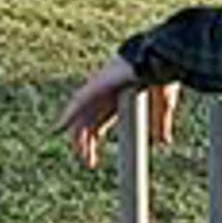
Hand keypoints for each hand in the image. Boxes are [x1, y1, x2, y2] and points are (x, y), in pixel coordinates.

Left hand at [59, 57, 178, 163]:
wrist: (158, 60)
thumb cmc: (161, 75)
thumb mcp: (161, 105)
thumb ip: (160, 122)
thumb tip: (163, 142)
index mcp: (117, 98)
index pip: (100, 122)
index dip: (95, 138)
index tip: (94, 157)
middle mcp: (104, 94)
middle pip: (88, 123)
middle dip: (87, 144)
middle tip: (89, 162)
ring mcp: (98, 89)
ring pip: (82, 117)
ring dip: (79, 138)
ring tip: (82, 157)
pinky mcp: (96, 85)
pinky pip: (77, 102)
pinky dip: (67, 115)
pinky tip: (57, 129)